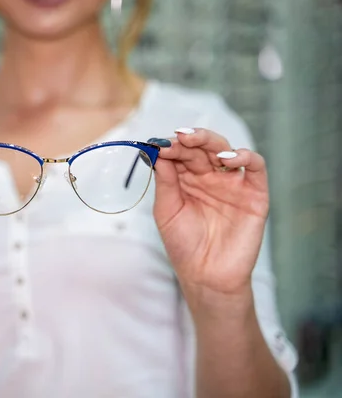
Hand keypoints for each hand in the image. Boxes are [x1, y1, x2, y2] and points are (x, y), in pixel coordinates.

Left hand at [151, 128, 268, 295]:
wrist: (207, 276)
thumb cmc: (184, 246)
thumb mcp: (167, 211)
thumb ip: (166, 182)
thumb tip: (158, 151)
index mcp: (186, 180)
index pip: (181, 154)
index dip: (171, 146)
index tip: (158, 144)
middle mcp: (210, 178)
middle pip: (202, 148)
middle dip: (190, 140)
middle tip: (179, 137)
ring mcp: (232, 184)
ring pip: (226, 150)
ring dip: (212, 142)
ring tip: (195, 143)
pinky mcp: (254, 194)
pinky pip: (256, 167)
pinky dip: (245, 156)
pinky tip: (228, 157)